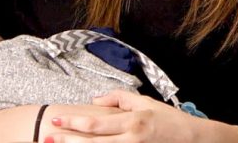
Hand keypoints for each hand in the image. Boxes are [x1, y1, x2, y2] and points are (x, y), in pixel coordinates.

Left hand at [45, 90, 197, 142]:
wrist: (191, 140)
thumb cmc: (168, 120)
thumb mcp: (146, 103)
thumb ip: (120, 99)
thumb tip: (95, 99)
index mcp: (132, 122)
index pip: (96, 123)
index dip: (74, 122)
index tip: (57, 119)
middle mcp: (130, 140)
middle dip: (67, 140)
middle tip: (46, 137)